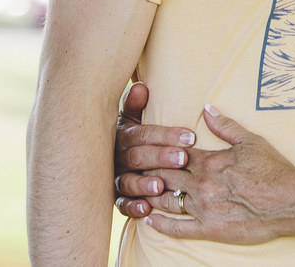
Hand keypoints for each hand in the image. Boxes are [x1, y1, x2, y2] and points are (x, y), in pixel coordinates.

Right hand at [112, 81, 197, 219]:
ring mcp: (117, 178)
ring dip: (144, 184)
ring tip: (161, 186)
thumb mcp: (131, 118)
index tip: (190, 136)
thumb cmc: (132, 135)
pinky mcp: (117, 198)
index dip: (166, 135)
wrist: (105, 157)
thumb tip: (141, 87)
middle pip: (139, 157)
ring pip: (128, 182)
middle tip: (183, 158)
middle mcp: (118, 157)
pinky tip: (146, 208)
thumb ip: (135, 104)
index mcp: (124, 135)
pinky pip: (122, 204)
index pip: (144, 134)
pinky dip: (132, 207)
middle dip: (161, 158)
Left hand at [136, 106, 294, 243]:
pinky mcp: (209, 229)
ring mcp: (204, 209)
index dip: (157, 151)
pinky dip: (159, 225)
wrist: (290, 201)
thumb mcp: (250, 140)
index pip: (173, 154)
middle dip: (147, 172)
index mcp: (209, 161)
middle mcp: (202, 185)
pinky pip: (177, 229)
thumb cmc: (273, 169)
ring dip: (149, 196)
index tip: (145, 149)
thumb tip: (206, 108)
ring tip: (137, 192)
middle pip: (164, 176)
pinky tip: (147, 221)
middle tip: (134, 169)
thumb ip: (225, 125)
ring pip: (165, 201)